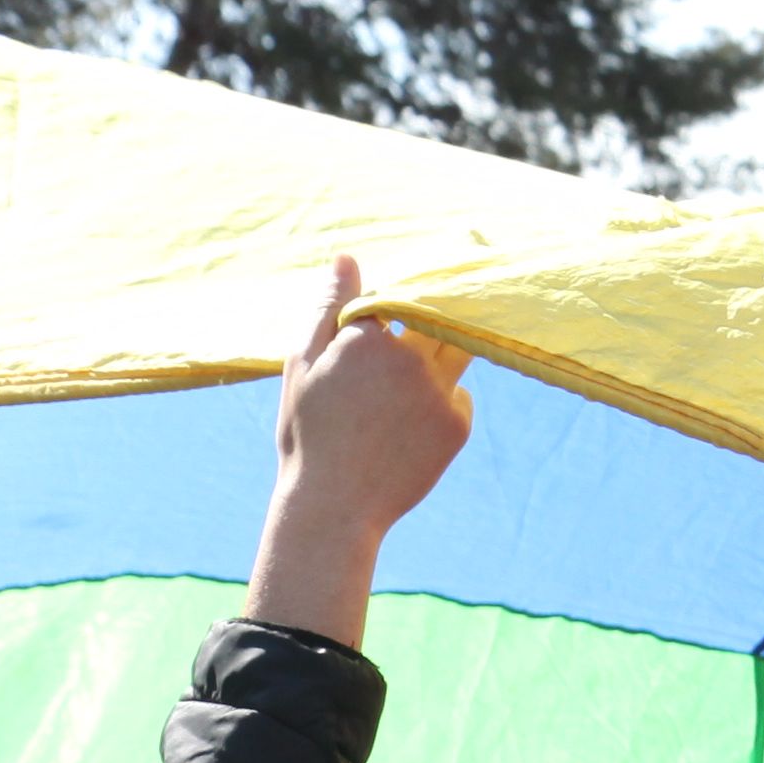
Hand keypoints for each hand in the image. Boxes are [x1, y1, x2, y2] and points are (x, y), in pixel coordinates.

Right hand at [243, 256, 475, 646]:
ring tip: (414, 379)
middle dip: (432, 317)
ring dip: (444, 352)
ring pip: (458, 350)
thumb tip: (348, 257)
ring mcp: (438, 392)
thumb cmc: (309, 432)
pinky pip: (460, 396)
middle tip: (418, 337)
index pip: (396, 296)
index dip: (395, 302)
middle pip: (438, 317)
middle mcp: (409, 359)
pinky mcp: (457, 425)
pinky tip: (411, 425)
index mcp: (367, 337)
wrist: (334, 506)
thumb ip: (329, 308)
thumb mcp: (303, 363)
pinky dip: (443, 400)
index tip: (395, 309)